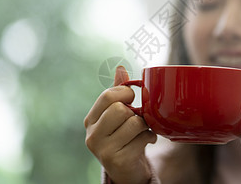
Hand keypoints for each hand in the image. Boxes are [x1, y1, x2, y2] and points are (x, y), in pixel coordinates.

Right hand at [84, 66, 156, 183]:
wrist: (126, 171)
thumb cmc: (123, 137)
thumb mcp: (118, 114)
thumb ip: (118, 93)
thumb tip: (120, 68)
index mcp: (91, 120)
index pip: (107, 95)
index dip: (125, 93)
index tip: (131, 99)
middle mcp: (92, 135)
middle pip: (120, 109)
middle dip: (134, 112)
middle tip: (137, 118)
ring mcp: (102, 150)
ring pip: (133, 123)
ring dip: (144, 126)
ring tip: (143, 130)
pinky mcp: (117, 161)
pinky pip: (141, 139)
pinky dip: (149, 137)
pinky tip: (146, 141)